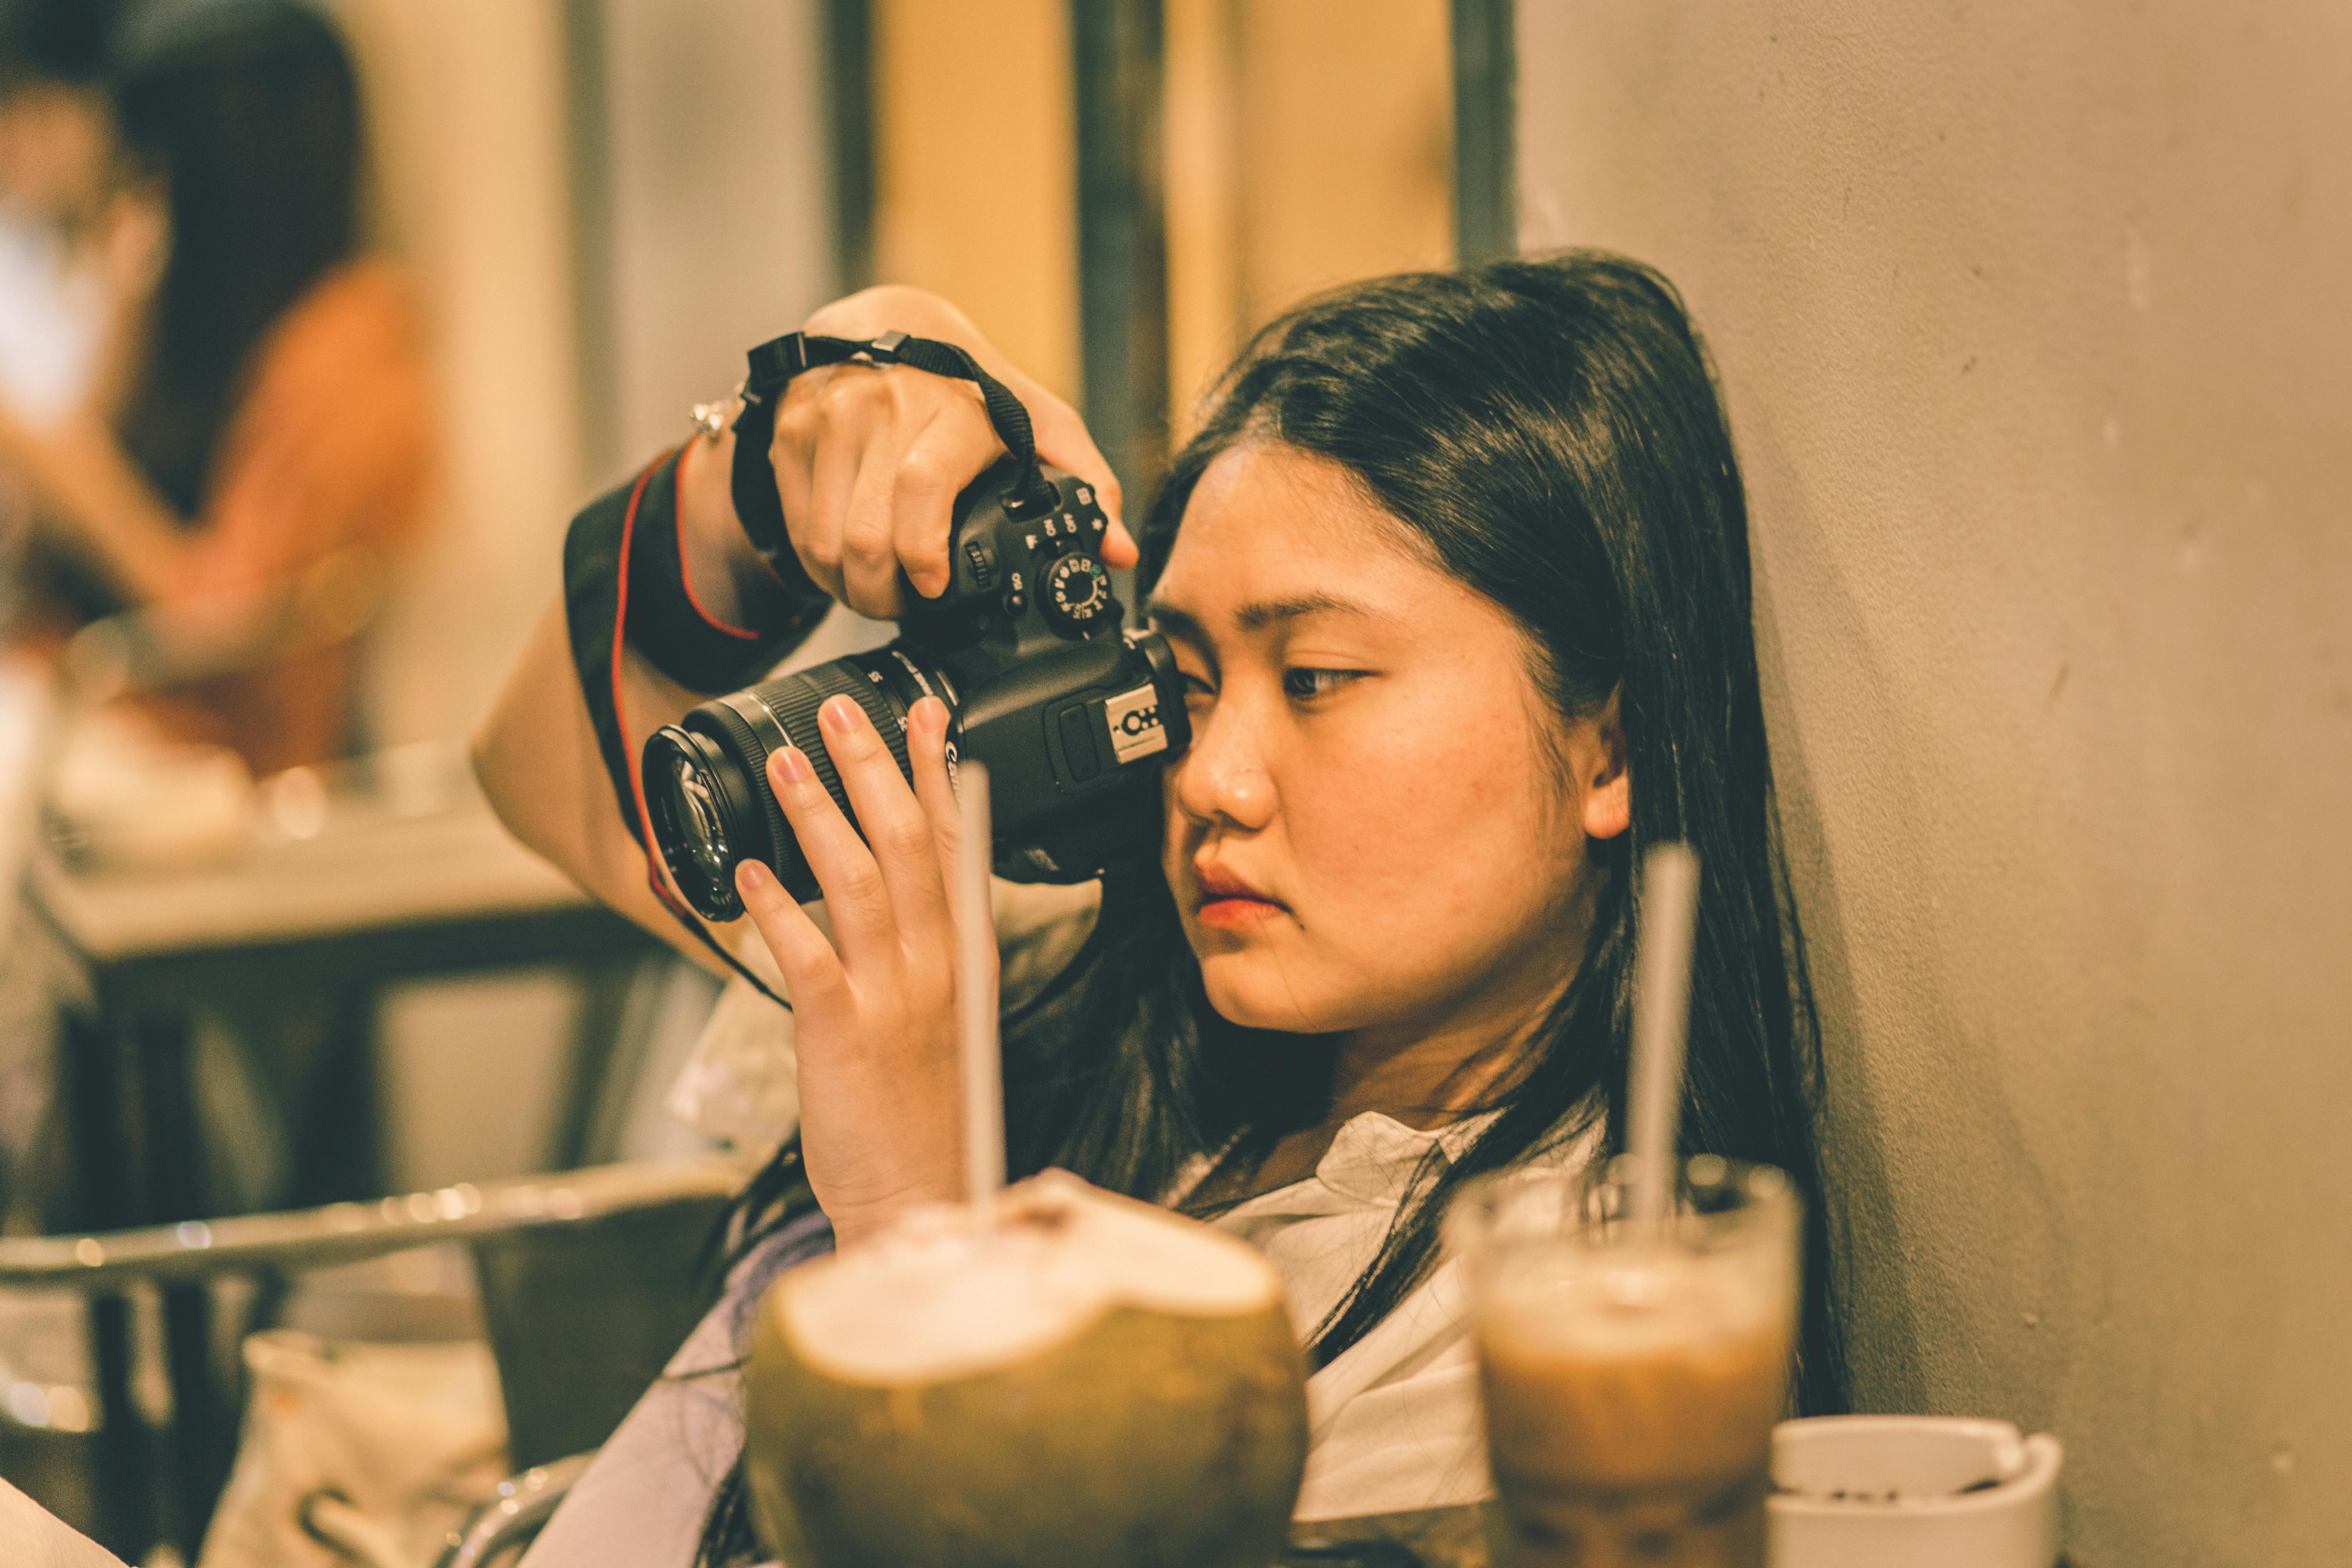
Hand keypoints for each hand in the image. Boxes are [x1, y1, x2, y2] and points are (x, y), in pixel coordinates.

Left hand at [730, 692, 985, 1244]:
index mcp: (964, 960)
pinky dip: (779, 909)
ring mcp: (894, 999)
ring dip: (823, 815)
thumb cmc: (925, 1118)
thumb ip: (928, 953)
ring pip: (864, 883)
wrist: (921, 1198)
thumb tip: (896, 891)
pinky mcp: (844, 1034)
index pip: (959, 846)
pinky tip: (751, 875)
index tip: (924, 715)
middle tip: (841, 710)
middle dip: (875, 768)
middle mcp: (937, 969)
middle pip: (912, 845)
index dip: (939, 774)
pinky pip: (809, 956)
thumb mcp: (948, 1020)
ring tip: (788, 765)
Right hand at [769, 285, 1137, 618]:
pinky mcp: (790, 429)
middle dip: (884, 597)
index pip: (923, 487)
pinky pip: (796, 528)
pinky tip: (846, 561)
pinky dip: (819, 564)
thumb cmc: (970, 387)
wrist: (889, 322)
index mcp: (953, 409)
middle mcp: (884, 407)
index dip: (923, 553)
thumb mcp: (1039, 423)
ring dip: (848, 588)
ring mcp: (830, 417)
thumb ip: (1087, 484)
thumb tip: (1117, 551)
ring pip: (824, 544)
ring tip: (877, 591)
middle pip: (866, 538)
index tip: (933, 587)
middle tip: (906, 606)